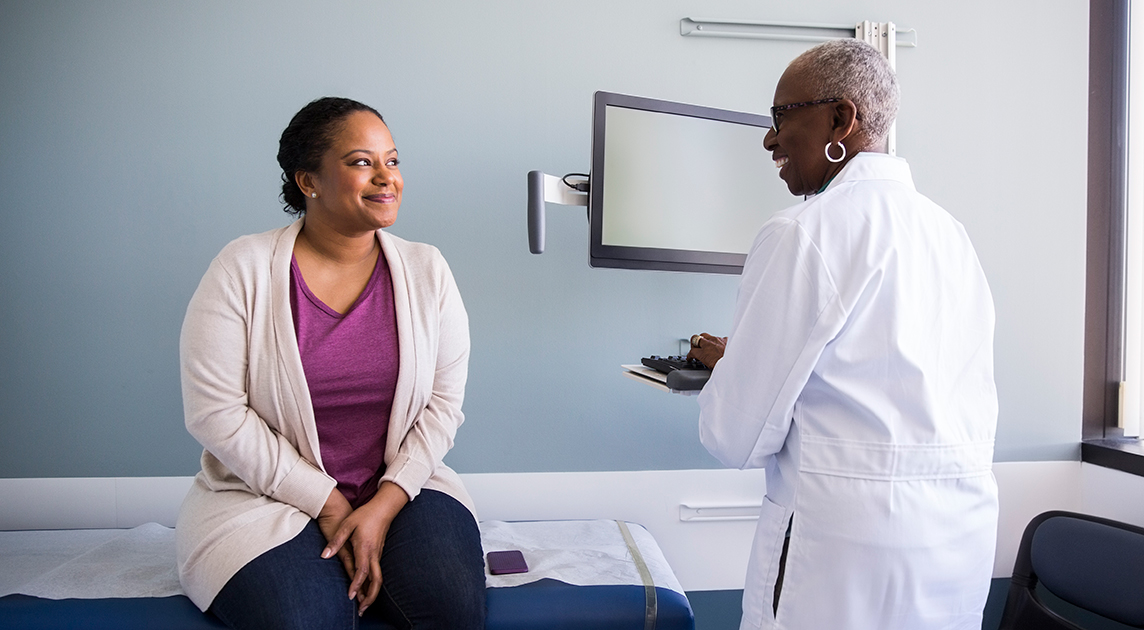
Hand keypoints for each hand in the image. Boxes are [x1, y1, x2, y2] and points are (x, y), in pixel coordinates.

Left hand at [321, 481, 408, 615]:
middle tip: (362, 610)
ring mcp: (378, 554)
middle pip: (376, 580)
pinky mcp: (379, 553)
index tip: (350, 596)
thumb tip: (324, 556)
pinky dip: (374, 585)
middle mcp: (374, 554)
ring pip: (379, 578)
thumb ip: (336, 541)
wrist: (383, 508)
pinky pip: (378, 573)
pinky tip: (367, 590)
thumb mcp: (347, 525)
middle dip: (370, 597)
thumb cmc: (364, 515)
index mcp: (365, 548)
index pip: (362, 571)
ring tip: (364, 605)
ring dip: (372, 593)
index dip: (356, 585)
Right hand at [687, 333, 726, 368]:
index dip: (689, 355)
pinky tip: (720, 346)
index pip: (692, 351)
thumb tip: (704, 361)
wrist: (738, 363)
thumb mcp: (711, 367)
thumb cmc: (726, 367)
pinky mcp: (726, 339)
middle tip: (695, 348)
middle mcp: (709, 344)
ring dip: (705, 340)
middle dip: (694, 343)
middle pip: (695, 338)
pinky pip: (719, 338)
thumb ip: (705, 361)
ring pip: (706, 336)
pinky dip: (718, 342)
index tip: (690, 357)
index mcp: (704, 353)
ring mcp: (717, 340)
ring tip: (706, 346)